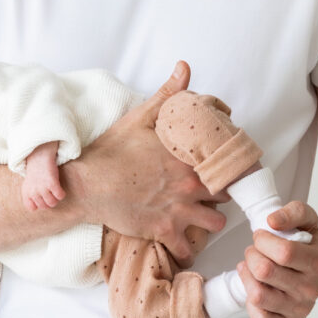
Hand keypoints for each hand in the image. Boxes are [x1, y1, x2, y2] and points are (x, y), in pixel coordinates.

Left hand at [22, 142, 64, 210]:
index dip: (39, 205)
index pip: (32, 208)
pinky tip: (60, 188)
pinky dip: (62, 194)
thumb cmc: (35, 170)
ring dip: (56, 199)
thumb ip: (30, 196)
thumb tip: (37, 209)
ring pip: (53, 203)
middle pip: (44, 207)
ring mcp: (42, 188)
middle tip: (51, 193)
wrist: (40, 155)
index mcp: (26, 192)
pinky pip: (60, 196)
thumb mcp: (28, 184)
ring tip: (56, 191)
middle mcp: (33, 192)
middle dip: (49, 201)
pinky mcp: (51, 183)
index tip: (42, 197)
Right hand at [64, 61, 228, 265]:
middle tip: (214, 192)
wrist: (88, 184)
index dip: (229, 167)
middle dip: (223, 194)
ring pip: (216, 223)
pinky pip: (188, 249)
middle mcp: (190, 185)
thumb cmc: (113, 150)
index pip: (227, 164)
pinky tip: (182, 240)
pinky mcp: (164, 231)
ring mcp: (179, 210)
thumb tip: (185, 68)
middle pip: (228, 194)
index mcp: (188, 157)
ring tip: (201, 216)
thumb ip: (168, 94)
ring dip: (210, 220)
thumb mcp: (141, 116)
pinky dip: (187, 247)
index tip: (225, 169)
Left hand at [237, 201, 317, 317]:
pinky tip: (256, 287)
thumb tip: (272, 221)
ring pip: (258, 295)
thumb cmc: (305, 243)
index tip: (260, 236)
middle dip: (251, 255)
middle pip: (265, 272)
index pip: (283, 252)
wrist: (316, 270)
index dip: (263, 239)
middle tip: (254, 251)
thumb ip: (291, 212)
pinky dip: (250, 303)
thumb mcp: (305, 219)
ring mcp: (301, 310)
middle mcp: (311, 289)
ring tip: (252, 267)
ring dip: (247, 276)